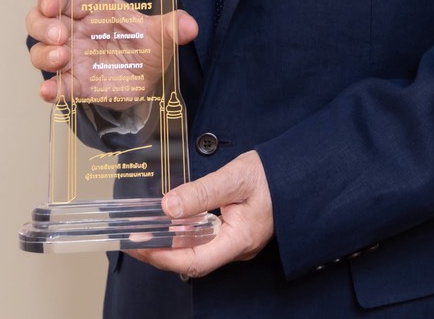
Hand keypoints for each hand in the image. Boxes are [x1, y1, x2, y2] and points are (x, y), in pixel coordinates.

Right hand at [23, 0, 196, 103]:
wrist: (149, 79)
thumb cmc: (146, 47)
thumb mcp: (161, 34)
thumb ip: (172, 27)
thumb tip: (190, 25)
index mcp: (92, 8)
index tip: (51, 2)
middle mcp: (74, 31)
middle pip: (39, 20)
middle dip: (43, 25)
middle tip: (60, 35)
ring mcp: (70, 58)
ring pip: (40, 52)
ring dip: (45, 55)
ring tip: (62, 59)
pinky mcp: (75, 84)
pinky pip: (56, 86)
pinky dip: (50, 89)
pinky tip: (50, 91)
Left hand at [127, 151, 273, 277]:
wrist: (300, 172)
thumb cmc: (275, 175)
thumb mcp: (235, 177)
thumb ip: (201, 193)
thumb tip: (168, 206)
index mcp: (239, 239)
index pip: (194, 261)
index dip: (163, 258)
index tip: (139, 248)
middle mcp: (237, 247)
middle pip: (192, 261)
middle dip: (160, 253)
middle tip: (132, 240)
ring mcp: (237, 241)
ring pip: (197, 252)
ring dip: (170, 244)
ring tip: (144, 231)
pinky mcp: (235, 232)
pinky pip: (205, 240)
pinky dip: (184, 234)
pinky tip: (170, 223)